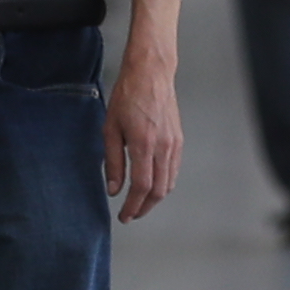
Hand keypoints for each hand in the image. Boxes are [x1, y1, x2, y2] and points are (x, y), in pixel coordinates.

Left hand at [104, 46, 183, 222]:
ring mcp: (174, 144)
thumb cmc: (128, 95)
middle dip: (144, 207)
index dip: (133, 206)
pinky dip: (164, 183)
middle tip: (131, 214)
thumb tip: (113, 188)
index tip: (124, 216)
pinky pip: (174, 170)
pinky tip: (153, 184)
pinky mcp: (179, 140)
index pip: (141, 187)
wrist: (151, 74)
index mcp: (143, 145)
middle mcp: (163, 147)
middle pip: (158, 190)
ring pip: (169, 183)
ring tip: (140, 202)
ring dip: (155, 198)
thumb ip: (112, 161)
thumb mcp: (111, 128)